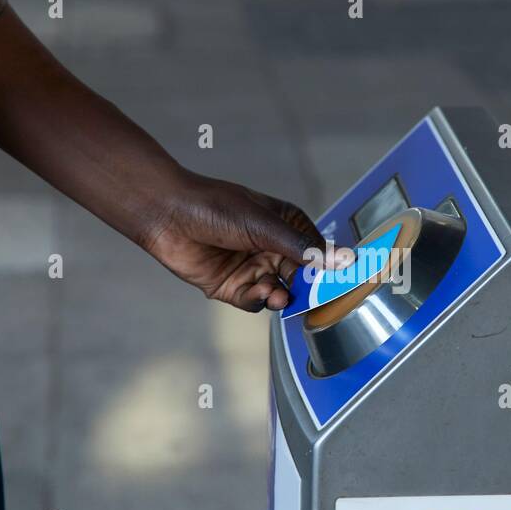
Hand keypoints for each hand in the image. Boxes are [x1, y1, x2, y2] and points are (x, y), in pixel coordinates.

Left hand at [137, 166, 347, 312]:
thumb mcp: (264, 226)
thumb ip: (303, 248)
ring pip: (279, 292)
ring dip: (280, 295)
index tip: (341, 284)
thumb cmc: (214, 207)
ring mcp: (252, 268)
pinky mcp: (232, 286)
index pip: (318, 252)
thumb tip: (344, 259)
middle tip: (310, 298)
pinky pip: (254, 301)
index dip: (329, 269)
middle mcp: (272, 248)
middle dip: (304, 289)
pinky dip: (259, 300)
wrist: (167, 215)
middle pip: (301, 278)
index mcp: (286, 226)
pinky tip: (259, 292)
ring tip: (278, 295)